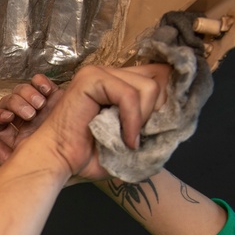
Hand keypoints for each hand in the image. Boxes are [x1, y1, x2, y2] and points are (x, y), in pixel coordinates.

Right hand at [0, 64, 170, 182]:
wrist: (56, 161)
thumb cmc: (86, 156)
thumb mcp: (128, 140)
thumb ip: (150, 126)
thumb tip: (179, 116)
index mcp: (116, 84)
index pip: (157, 75)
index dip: (167, 99)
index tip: (162, 126)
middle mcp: (108, 74)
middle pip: (159, 79)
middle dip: (157, 112)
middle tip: (138, 138)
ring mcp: (98, 73)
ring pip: (149, 87)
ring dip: (144, 120)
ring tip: (127, 140)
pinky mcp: (91, 79)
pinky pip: (129, 95)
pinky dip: (133, 121)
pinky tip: (125, 139)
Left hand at [0, 74, 59, 163]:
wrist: (82, 154)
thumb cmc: (56, 162)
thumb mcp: (29, 165)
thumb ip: (5, 156)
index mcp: (15, 134)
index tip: (8, 118)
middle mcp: (24, 118)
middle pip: (7, 102)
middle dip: (16, 105)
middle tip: (30, 114)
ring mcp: (37, 105)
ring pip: (21, 90)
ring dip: (27, 94)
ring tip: (39, 104)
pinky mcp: (52, 95)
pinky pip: (39, 81)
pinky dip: (39, 82)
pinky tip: (45, 91)